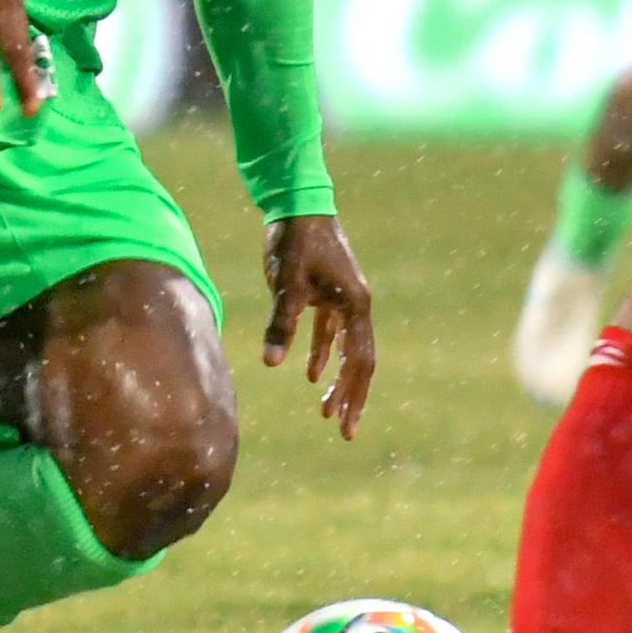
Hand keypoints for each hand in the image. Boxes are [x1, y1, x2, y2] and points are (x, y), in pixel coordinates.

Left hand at [262, 214, 378, 436]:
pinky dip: (322, 353)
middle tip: (342, 430)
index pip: (360, 361)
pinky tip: (309, 374)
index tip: (345, 426)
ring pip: (346, 349)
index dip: (353, 395)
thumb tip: (271, 363)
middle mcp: (357, 305)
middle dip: (351, 396)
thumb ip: (281, 324)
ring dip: (337, 379)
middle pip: (359, 360)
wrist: (295, 202)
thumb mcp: (286, 285)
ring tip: (326, 411)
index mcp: (356, 305)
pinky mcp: (327, 292)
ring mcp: (344, 298)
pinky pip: (330, 332)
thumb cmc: (294, 241)